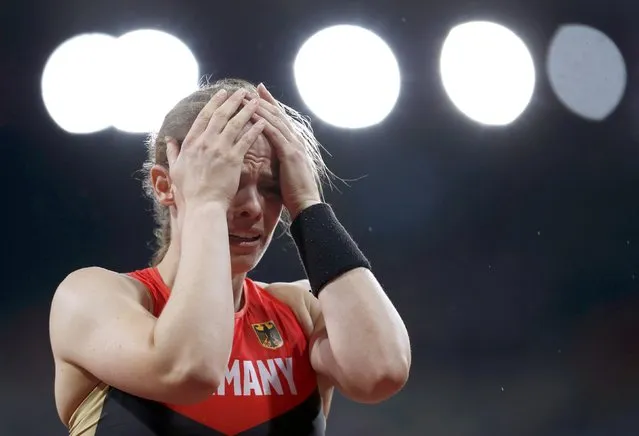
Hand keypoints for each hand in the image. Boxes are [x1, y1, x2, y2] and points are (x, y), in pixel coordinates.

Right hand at [166, 88, 265, 210]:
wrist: (203, 205)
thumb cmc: (189, 191)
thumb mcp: (175, 169)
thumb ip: (172, 152)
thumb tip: (169, 140)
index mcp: (191, 143)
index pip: (203, 117)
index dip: (214, 103)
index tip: (221, 93)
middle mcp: (206, 142)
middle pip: (220, 115)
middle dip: (232, 101)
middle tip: (241, 91)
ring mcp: (220, 149)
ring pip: (235, 124)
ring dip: (246, 110)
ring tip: (255, 101)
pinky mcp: (233, 159)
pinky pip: (246, 140)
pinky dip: (255, 129)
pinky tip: (263, 122)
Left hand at [247, 83, 321, 218]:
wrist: (306, 204)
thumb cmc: (293, 192)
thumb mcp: (285, 170)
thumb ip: (279, 157)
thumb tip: (268, 153)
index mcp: (293, 143)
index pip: (279, 119)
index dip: (268, 105)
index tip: (257, 93)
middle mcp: (295, 140)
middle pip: (277, 115)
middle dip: (262, 101)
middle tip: (248, 90)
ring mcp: (294, 145)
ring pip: (275, 121)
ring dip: (259, 108)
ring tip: (245, 98)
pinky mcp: (290, 153)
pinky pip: (274, 134)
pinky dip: (262, 123)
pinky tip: (252, 115)